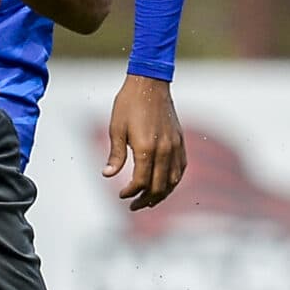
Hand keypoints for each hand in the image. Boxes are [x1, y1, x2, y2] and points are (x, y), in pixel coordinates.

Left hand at [104, 73, 186, 210]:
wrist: (150, 83)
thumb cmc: (129, 104)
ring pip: (172, 181)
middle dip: (145, 199)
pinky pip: (181, 168)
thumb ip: (115, 154)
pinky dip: (174, 181)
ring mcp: (175, 146)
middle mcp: (164, 150)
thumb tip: (108, 175)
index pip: (141, 181)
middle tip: (134, 206)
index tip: (121, 195)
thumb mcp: (116, 128)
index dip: (130, 192)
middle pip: (158, 186)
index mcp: (146, 148)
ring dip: (161, 194)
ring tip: (149, 200)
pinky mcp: (180, 141)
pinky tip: (164, 184)